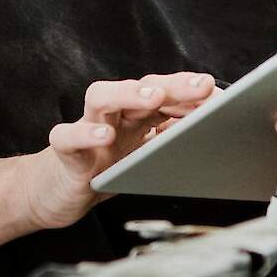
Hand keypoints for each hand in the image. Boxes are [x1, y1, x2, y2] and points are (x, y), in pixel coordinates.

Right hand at [20, 72, 217, 229]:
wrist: (57, 191)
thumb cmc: (106, 168)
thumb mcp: (144, 157)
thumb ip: (170, 143)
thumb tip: (211, 135)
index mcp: (136, 115)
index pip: (165, 93)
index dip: (191, 92)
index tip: (219, 93)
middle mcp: (113, 114)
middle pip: (140, 87)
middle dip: (173, 85)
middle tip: (202, 86)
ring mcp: (87, 127)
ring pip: (102, 96)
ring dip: (129, 93)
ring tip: (154, 99)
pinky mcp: (64, 151)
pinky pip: (68, 136)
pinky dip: (86, 134)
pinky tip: (105, 136)